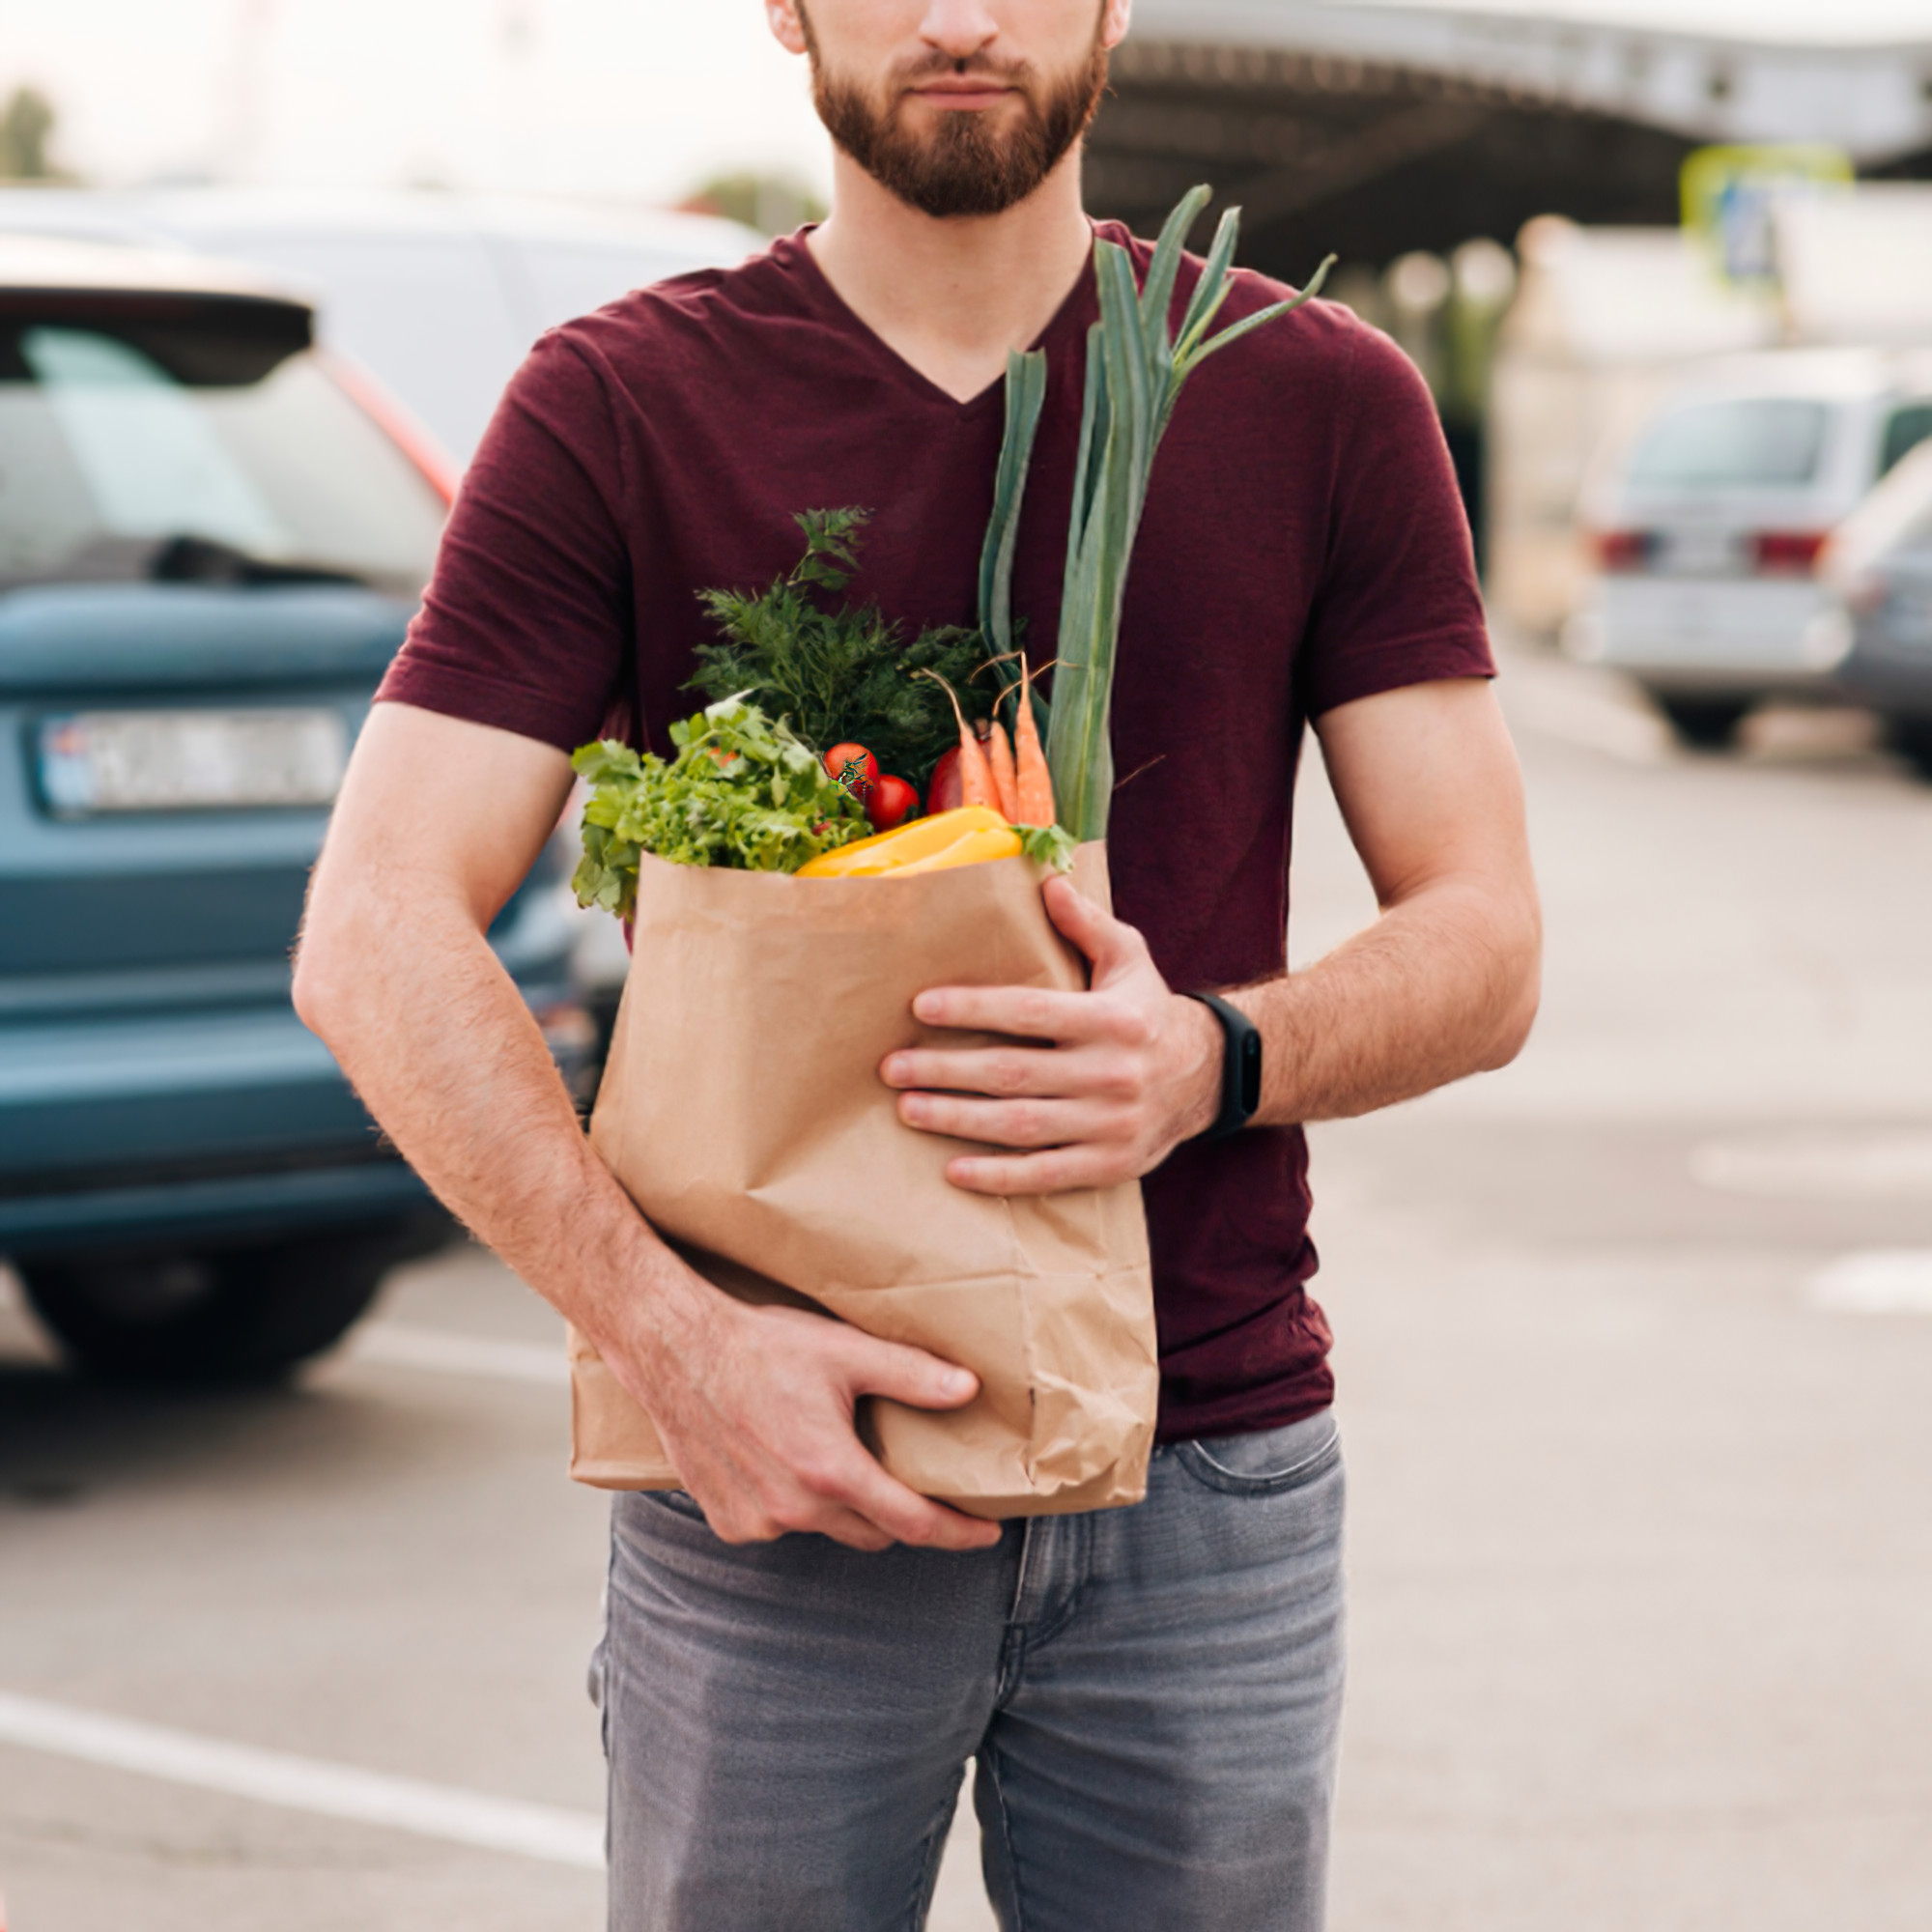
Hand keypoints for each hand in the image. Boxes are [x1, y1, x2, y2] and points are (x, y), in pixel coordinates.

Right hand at [619, 1272, 1004, 1553]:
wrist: (676, 1351)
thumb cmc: (761, 1348)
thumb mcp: (845, 1352)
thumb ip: (912, 1376)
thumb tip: (968, 1389)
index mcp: (831, 1472)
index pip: (913, 1523)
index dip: (957, 1532)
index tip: (985, 1533)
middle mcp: (794, 1510)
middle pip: (873, 1533)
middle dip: (900, 1515)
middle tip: (913, 1483)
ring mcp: (757, 1522)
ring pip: (825, 1530)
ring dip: (842, 1507)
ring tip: (839, 1459)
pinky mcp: (728, 1522)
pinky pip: (780, 1526)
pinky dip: (795, 1505)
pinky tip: (788, 1465)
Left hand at [881, 875, 1224, 1195]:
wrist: (1205, 1076)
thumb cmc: (1147, 1010)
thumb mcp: (1130, 958)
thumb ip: (1086, 924)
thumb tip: (1046, 882)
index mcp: (1113, 1020)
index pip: (1029, 1012)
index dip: (973, 1009)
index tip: (921, 1007)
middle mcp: (1113, 1073)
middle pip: (1013, 1073)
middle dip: (946, 1071)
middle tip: (892, 1067)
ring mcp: (1111, 1125)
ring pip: (1021, 1126)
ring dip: (958, 1120)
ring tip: (909, 1108)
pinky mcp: (1109, 1165)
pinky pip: (1045, 1175)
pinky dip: (998, 1177)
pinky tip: (954, 1170)